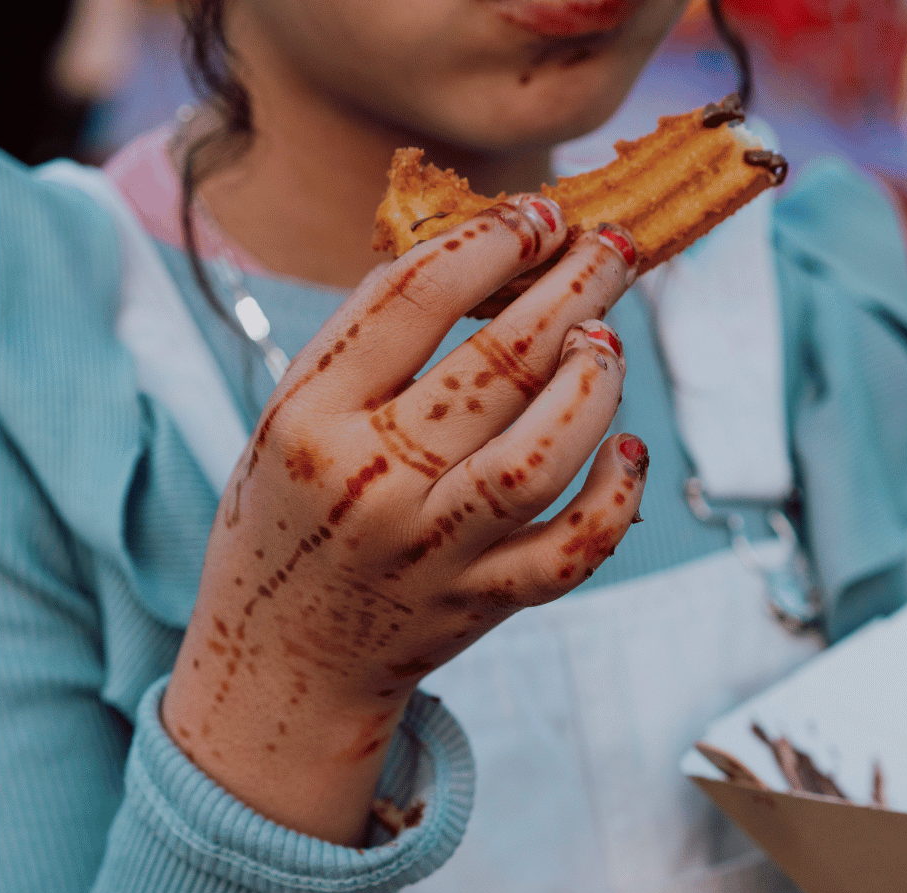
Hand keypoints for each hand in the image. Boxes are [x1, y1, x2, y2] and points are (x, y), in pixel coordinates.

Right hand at [162, 199, 650, 843]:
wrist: (280, 664)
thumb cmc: (290, 519)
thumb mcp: (288, 423)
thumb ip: (365, 350)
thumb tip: (482, 250)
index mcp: (308, 423)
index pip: (411, 299)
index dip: (490, 241)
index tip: (535, 215)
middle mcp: (370, 483)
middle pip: (496, 360)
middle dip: (573, 283)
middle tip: (610, 245)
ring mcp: (431, 548)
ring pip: (544, 449)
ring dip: (595, 377)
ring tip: (605, 338)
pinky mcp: (481, 601)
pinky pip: (574, 546)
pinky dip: (616, 492)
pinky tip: (626, 448)